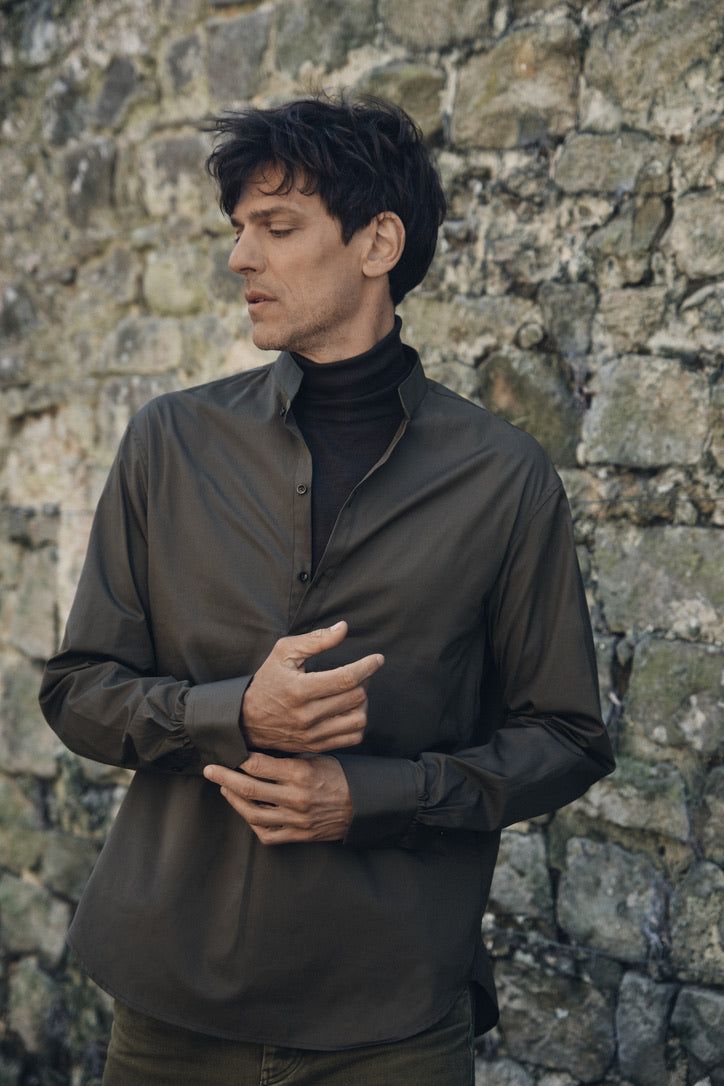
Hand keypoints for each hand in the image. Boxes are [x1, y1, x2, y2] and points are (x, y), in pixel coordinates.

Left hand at [203, 752, 352, 843]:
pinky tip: (246, 812)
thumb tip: (260, 749)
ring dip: (233, 800)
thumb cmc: (341, 777)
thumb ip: (290, 756)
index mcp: (300, 774)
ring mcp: (295, 819)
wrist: (363, 806)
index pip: (258, 765)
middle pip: (248, 788)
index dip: (238, 758)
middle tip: (209, 770)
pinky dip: (252, 823)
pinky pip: (267, 834)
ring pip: (252, 812)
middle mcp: (295, 797)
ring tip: (224, 789)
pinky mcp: (299, 835)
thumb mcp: (319, 758)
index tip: (228, 751)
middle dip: (224, 778)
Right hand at [242, 620, 382, 752]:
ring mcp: (312, 734)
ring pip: (358, 719)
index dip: (367, 666)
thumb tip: (343, 628)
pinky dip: (358, 722)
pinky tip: (350, 709)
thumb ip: (315, 639)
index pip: (346, 678)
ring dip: (363, 702)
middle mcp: (307, 715)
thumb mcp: (284, 652)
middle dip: (365, 680)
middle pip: (355, 697)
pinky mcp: (316, 746)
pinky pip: (351, 737)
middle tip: (361, 672)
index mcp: (300, 689)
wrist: (246, 720)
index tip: (377, 659)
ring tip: (356, 691)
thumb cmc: (267, 680)